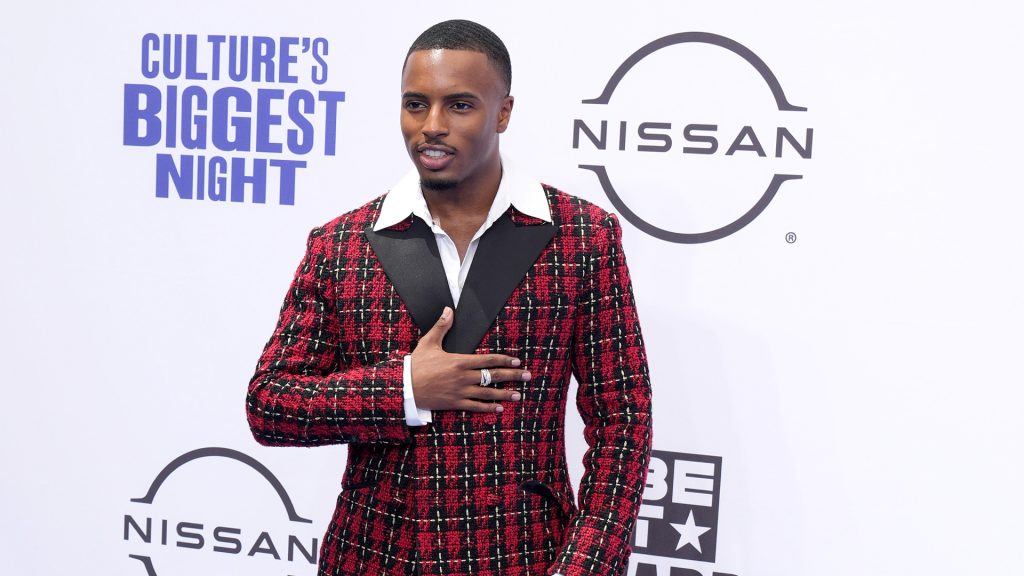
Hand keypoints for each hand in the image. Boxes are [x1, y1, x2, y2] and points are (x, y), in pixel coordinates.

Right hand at [411, 306, 528, 412]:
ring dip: (505, 394)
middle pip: (493, 376)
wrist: (404, 386)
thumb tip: (449, 310)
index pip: (488, 360)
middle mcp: (463, 377)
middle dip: (513, 376)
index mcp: (459, 361)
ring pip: (488, 393)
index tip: (517, 361)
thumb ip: (441, 326)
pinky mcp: (455, 403)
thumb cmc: (416, 364)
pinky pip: (475, 407)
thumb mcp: (428, 342)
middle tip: (528, 376)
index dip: (504, 360)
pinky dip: (488, 408)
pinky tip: (499, 409)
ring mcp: (460, 392)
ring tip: (519, 395)